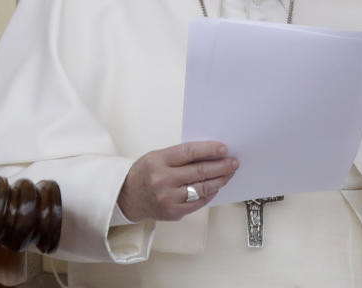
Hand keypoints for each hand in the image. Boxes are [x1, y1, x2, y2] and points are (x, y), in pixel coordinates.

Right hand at [117, 141, 237, 221]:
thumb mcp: (157, 156)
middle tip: (233, 162)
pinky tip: (217, 187)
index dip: (209, 150)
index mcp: (159, 161)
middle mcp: (163, 180)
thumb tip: (209, 153)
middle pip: (199, 171)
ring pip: (202, 188)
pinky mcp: (174, 212)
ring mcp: (169, 198)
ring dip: (220, 180)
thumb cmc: (144, 173)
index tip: (224, 149)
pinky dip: (210, 194)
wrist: (127, 197)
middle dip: (221, 166)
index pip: (189, 152)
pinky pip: (198, 202)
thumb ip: (180, 155)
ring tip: (229, 173)